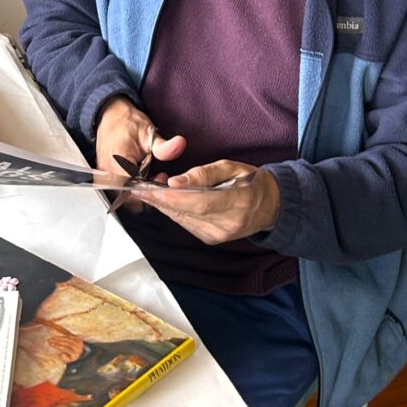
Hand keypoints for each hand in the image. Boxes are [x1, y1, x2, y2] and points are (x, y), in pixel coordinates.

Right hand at [48, 333, 84, 361]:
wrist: (82, 354)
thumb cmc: (73, 358)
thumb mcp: (70, 361)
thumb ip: (65, 359)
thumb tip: (61, 354)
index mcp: (75, 354)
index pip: (64, 348)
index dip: (57, 345)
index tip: (50, 344)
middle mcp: (77, 347)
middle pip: (65, 343)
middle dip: (56, 341)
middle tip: (49, 340)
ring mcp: (78, 343)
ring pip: (67, 339)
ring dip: (59, 338)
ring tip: (52, 337)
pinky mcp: (78, 339)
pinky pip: (70, 336)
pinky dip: (64, 336)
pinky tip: (59, 336)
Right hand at [95, 96, 185, 211]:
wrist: (110, 115)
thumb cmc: (127, 123)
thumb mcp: (148, 132)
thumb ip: (162, 146)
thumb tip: (179, 145)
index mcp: (118, 164)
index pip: (136, 189)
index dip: (152, 187)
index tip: (162, 176)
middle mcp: (108, 174)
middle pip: (131, 197)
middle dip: (147, 192)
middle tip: (158, 176)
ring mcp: (104, 177)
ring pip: (126, 197)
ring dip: (140, 191)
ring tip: (149, 175)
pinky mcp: (105, 177)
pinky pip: (120, 191)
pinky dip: (132, 187)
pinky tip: (141, 177)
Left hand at [132, 159, 279, 243]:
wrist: (269, 206)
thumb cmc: (250, 180)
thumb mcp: (231, 167)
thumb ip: (204, 173)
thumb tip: (176, 181)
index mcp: (239, 202)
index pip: (201, 203)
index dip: (175, 198)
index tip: (152, 189)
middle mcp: (228, 224)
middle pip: (188, 213)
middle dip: (160, 200)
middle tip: (138, 189)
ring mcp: (220, 235)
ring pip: (183, 219)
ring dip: (163, 206)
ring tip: (145, 191)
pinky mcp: (211, 240)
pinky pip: (186, 223)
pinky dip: (174, 211)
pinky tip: (164, 200)